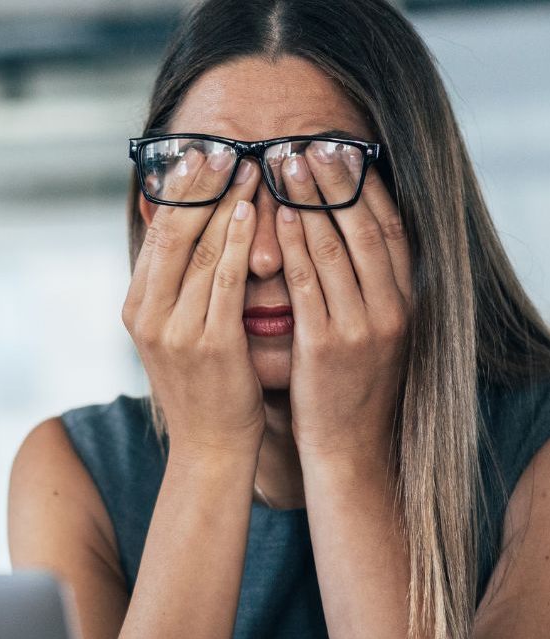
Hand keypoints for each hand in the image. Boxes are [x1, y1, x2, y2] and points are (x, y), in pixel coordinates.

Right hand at [122, 149, 264, 458]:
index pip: (158, 234)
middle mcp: (149, 315)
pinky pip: (227, 280)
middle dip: (203, 185)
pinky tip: (254, 212)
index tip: (203, 154)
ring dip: (228, 202)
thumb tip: (191, 237)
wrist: (211, 448)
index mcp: (136, 308)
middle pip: (175, 233)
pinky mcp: (211, 344)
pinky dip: (240, 242)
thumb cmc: (204, 390)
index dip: (181, 190)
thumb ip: (178, 290)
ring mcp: (177, 330)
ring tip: (251, 166)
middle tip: (227, 146)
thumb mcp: (177, 335)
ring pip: (202, 249)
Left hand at [275, 148, 411, 474]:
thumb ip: (366, 290)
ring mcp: (362, 327)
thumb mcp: (375, 335)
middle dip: (335, 181)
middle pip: (364, 229)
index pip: (392, 230)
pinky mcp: (327, 346)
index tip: (346, 150)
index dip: (368, 186)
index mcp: (407, 303)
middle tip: (309, 142)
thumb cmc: (352, 390)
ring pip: (336, 249)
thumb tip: (345, 239)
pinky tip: (279, 216)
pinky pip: (308, 284)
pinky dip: (295, 246)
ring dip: (309, 200)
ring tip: (285, 163)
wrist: (350, 449)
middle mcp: (391, 310)